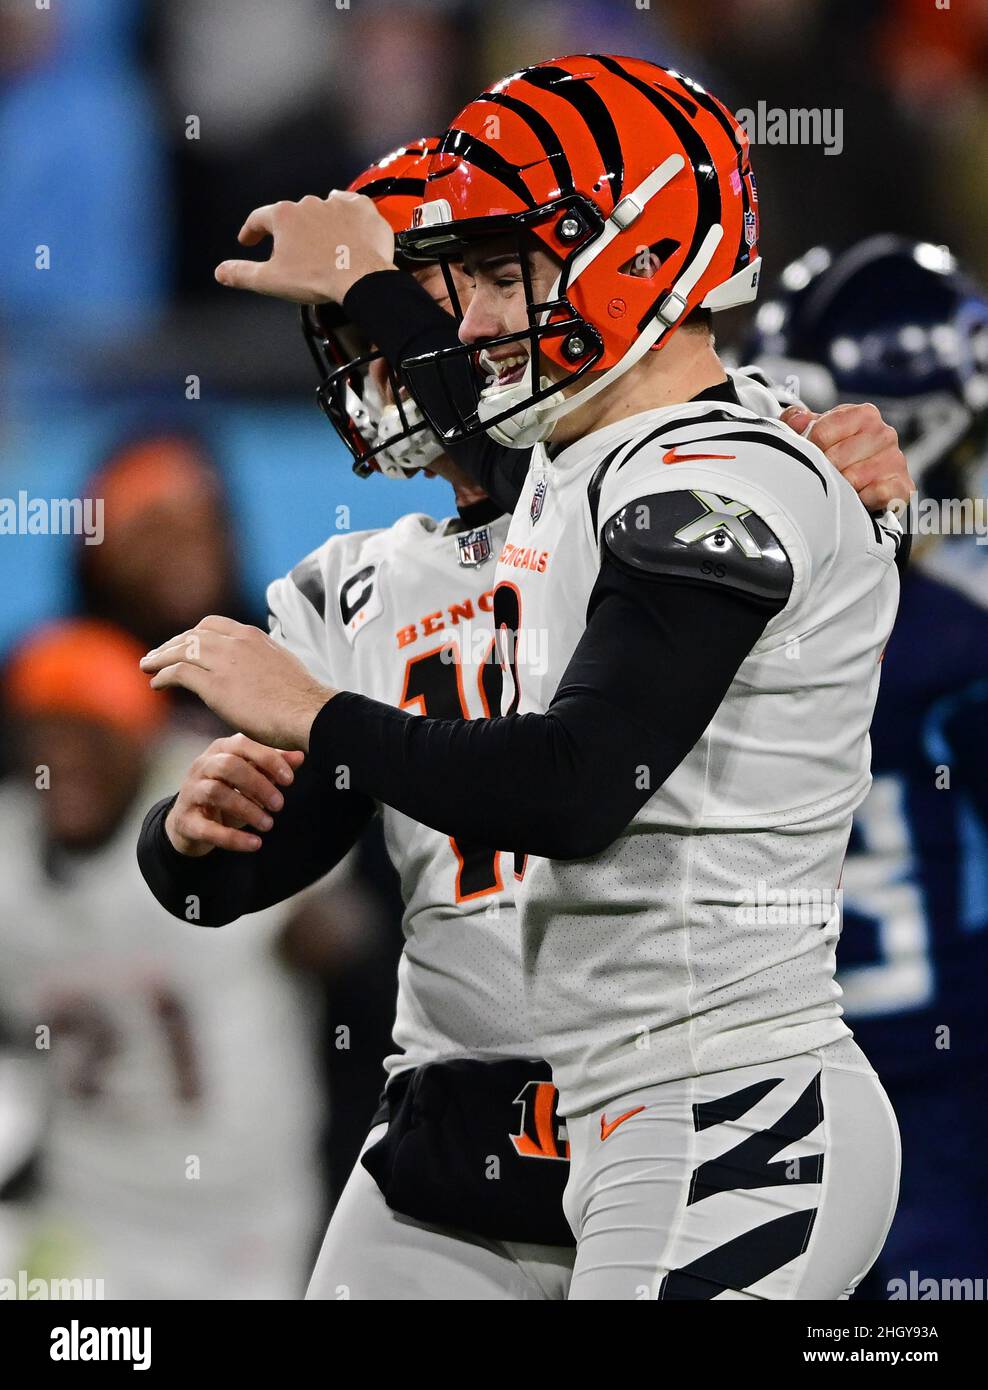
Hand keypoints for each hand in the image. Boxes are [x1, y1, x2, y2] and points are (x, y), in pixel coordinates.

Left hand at [140, 616, 333, 749]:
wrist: (308, 712)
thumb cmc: (302, 699)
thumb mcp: (283, 666)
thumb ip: (264, 662)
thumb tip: (260, 673)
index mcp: (253, 637)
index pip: (213, 625)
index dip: (193, 634)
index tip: (183, 644)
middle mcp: (235, 643)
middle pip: (192, 635)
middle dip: (172, 644)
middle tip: (157, 654)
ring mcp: (224, 662)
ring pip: (180, 651)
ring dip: (160, 658)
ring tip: (147, 666)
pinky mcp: (214, 685)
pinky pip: (178, 673)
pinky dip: (163, 675)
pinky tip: (156, 683)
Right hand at [165, 735, 304, 856]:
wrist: (189, 822)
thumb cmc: (225, 792)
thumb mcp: (250, 777)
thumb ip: (271, 766)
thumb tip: (300, 757)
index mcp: (219, 750)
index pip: (242, 744)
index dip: (267, 759)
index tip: (289, 779)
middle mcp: (201, 767)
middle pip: (228, 765)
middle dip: (258, 784)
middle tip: (279, 805)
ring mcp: (190, 793)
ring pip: (216, 792)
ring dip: (247, 809)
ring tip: (268, 824)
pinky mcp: (185, 821)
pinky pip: (207, 828)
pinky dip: (232, 838)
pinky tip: (254, 844)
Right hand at [215, 190, 396, 302]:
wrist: (361, 278)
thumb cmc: (317, 278)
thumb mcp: (271, 281)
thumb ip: (243, 274)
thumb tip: (221, 272)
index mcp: (284, 217)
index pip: (259, 218)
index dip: (251, 231)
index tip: (249, 239)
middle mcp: (309, 204)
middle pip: (293, 216)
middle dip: (291, 233)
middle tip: (294, 254)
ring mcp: (337, 204)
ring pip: (322, 209)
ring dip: (320, 224)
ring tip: (323, 246)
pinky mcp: (362, 209)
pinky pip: (352, 206)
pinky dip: (348, 217)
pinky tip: (347, 229)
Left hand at [780, 402, 914, 510]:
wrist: (867, 485)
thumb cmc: (841, 455)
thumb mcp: (817, 431)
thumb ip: (798, 420)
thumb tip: (797, 420)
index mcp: (864, 415)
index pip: (821, 432)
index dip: (809, 448)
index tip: (810, 456)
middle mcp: (884, 434)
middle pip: (834, 458)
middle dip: (824, 471)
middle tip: (826, 476)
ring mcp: (895, 460)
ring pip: (852, 479)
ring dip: (842, 488)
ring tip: (842, 487)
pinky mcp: (903, 486)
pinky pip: (877, 494)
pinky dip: (864, 500)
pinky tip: (860, 498)